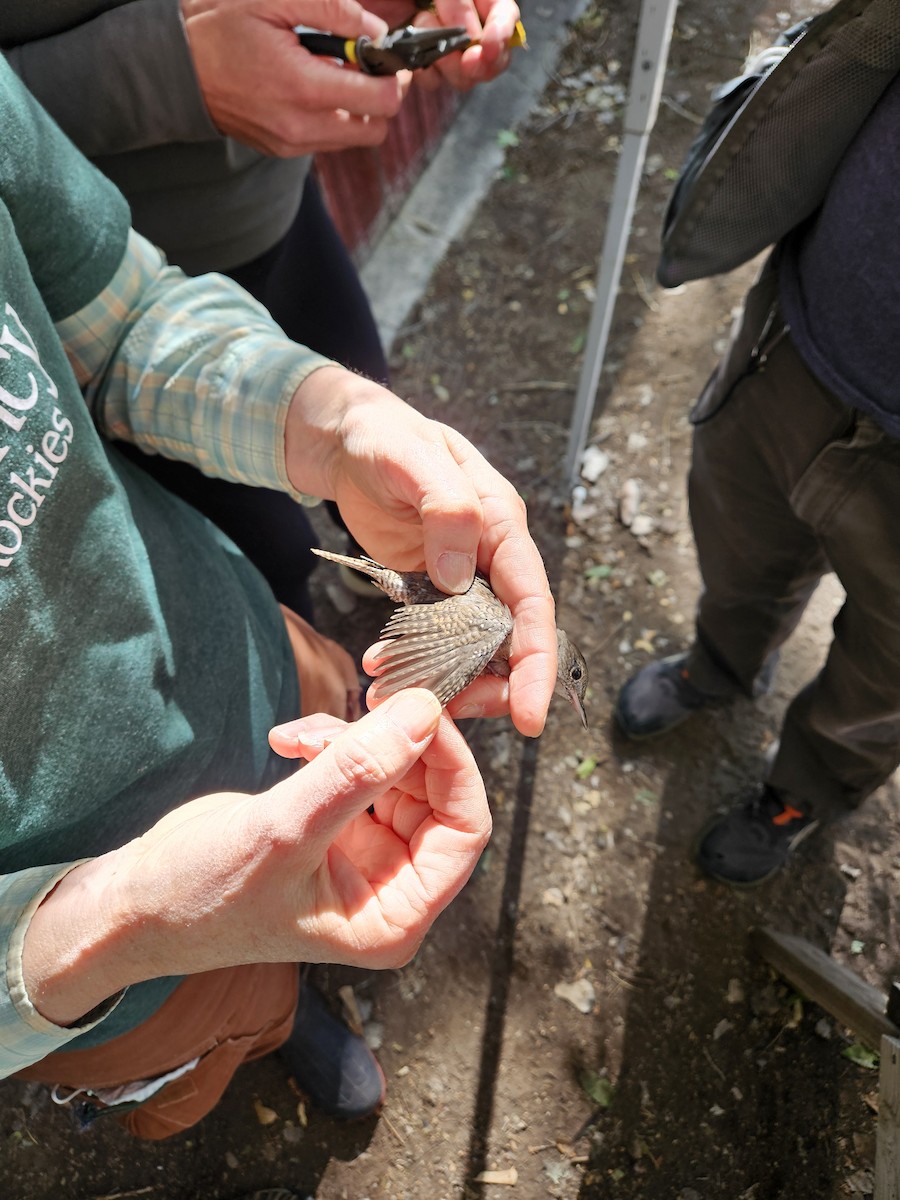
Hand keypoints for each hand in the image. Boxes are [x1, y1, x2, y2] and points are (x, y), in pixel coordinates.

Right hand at [23, 692, 489, 1024]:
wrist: (138, 900)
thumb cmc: (204, 893)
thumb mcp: (284, 830)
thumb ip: (357, 772)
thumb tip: (424, 712)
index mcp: (396, 916)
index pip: (464, 829)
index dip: (453, 764)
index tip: (423, 710)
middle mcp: (390, 888)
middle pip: (435, 793)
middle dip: (399, 742)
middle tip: (366, 699)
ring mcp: (365, 855)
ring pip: (396, 770)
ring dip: (355, 738)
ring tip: (303, 737)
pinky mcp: (336, 825)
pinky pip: (359, 767)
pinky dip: (330, 743)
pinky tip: (289, 741)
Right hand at [180, 0, 408, 154]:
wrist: (176, 69)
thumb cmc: (220, 27)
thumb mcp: (274, 0)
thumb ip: (333, 11)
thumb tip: (376, 32)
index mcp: (303, 88)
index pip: (381, 101)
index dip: (391, 75)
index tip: (381, 54)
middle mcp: (301, 126)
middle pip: (376, 129)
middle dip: (380, 97)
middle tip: (363, 65)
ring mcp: (291, 144)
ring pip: (354, 138)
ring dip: (357, 109)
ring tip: (333, 73)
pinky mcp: (283, 150)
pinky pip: (328, 141)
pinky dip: (333, 117)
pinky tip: (312, 87)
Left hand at [284, 367, 557, 736]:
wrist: (342, 440)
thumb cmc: (383, 437)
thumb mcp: (413, 459)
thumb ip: (447, 510)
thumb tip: (462, 576)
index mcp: (500, 523)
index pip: (533, 600)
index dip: (537, 660)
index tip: (530, 714)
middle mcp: (491, 555)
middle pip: (510, 636)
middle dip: (491, 685)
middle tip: (452, 715)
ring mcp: (462, 575)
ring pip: (474, 646)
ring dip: (449, 680)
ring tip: (404, 700)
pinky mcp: (431, 587)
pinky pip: (436, 638)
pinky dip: (418, 663)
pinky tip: (383, 674)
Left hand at [367, 0, 520, 89]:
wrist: (352, 2)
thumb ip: (458, 2)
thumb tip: (472, 38)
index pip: (506, 16)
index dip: (502, 33)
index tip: (488, 46)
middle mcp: (465, 22)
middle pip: (492, 56)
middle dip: (478, 61)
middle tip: (465, 59)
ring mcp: (444, 44)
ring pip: (465, 75)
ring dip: (449, 64)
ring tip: (424, 32)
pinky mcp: (421, 60)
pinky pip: (434, 80)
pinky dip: (425, 74)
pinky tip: (412, 57)